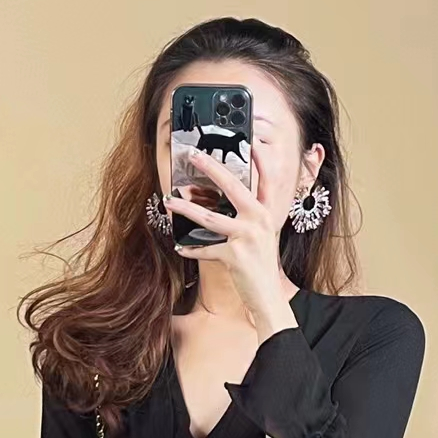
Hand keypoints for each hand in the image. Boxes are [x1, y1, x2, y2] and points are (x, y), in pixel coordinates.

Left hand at [165, 144, 291, 324]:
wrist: (268, 297)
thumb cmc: (262, 267)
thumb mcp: (262, 237)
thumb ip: (251, 217)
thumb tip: (227, 203)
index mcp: (266, 214)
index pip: (265, 179)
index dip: (258, 158)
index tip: (249, 140)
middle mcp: (258, 221)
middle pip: (232, 186)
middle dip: (210, 167)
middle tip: (193, 154)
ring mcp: (247, 238)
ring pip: (209, 217)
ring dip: (185, 209)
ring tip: (169, 200)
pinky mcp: (235, 256)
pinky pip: (206, 249)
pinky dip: (191, 249)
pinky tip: (179, 246)